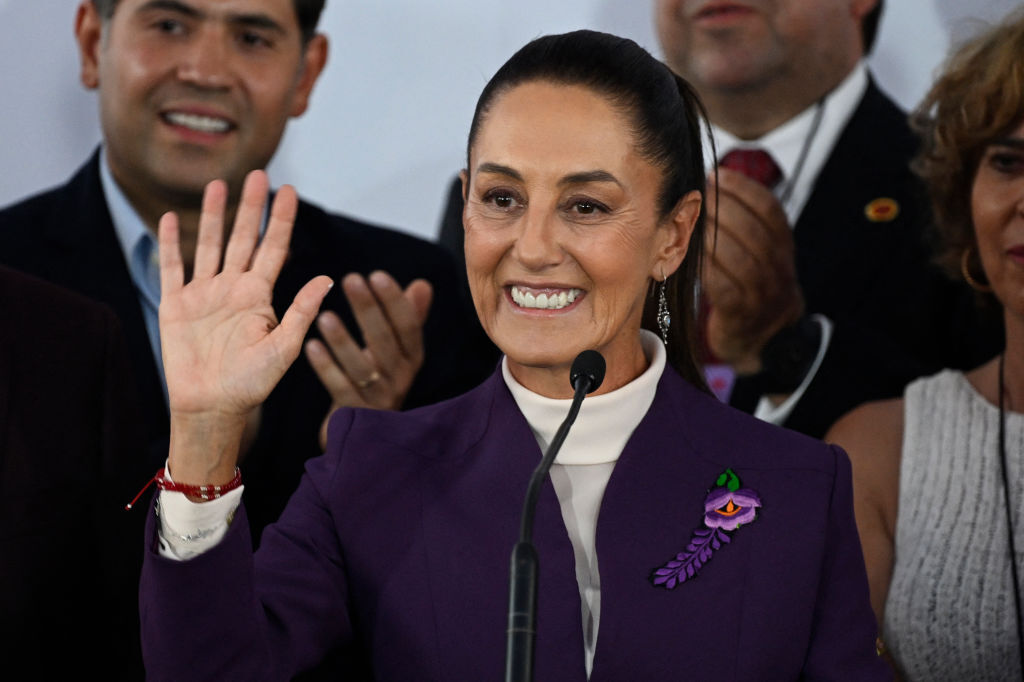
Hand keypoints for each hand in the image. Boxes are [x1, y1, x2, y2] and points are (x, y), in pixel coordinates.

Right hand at [159, 171, 332, 483]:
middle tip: (258, 173)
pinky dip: (170, 244)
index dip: (281, 220)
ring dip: (213, 216)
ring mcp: (203, 295)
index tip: (290, 190)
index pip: (273, 248)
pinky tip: (169, 218)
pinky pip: (172, 268)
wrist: (211, 407)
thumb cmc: (251, 385)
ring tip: (217, 185)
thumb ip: (301, 312)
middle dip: (250, 207)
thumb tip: (328, 279)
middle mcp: (233, 289)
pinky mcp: (175, 305)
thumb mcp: (283, 349)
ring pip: (209, 245)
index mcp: (260, 297)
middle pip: (243, 238)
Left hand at [304, 271, 431, 448]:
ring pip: (362, 367)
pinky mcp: (357, 414)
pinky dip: (326, 368)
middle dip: (368, 310)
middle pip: (385, 342)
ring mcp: (379, 397)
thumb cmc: (381, 377)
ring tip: (324, 316)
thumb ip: (409, 317)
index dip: (394, 301)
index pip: (408, 326)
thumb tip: (423, 284)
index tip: (377, 274)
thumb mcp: (397, 349)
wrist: (367, 432)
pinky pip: (341, 388)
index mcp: (412, 357)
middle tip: (350, 280)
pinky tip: (311, 346)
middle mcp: (401, 377)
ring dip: (343, 341)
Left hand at [702, 168, 803, 373]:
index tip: (716, 174)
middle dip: (722, 207)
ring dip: (711, 235)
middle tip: (695, 194)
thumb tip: (711, 181)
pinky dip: (706, 267)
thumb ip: (744, 224)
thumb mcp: (759, 254)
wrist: (762, 341)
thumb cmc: (751, 288)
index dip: (743, 189)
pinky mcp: (742, 315)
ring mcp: (763, 294)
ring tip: (688, 219)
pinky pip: (724, 287)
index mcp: (783, 247)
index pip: (769, 209)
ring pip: (740, 257)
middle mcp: (779, 269)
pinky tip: (689, 253)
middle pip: (753, 230)